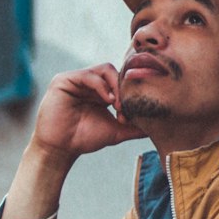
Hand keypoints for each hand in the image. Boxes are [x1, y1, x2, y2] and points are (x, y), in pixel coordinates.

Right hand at [30, 64, 145, 162]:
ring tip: (118, 105)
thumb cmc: (84, 139)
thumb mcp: (116, 131)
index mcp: (99, 90)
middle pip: (115, 72)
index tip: (135, 112)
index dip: (130, 91)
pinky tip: (108, 100)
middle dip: (124, 88)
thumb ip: (135, 127)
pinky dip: (101, 86)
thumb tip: (157, 128)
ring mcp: (76, 79)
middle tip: (126, 109)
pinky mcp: (64, 80)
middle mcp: (88, 82)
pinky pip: (88, 75)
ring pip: (104, 70)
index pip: (120, 79)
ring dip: (115, 86)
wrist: (61, 149)